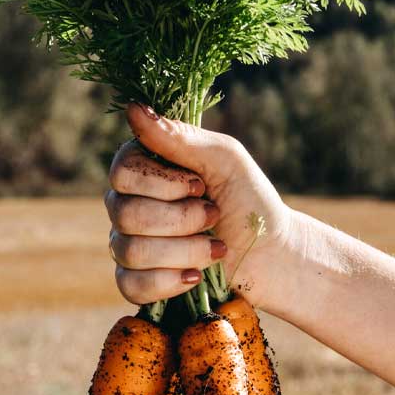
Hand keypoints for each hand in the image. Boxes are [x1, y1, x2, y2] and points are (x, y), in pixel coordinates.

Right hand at [105, 104, 297, 311]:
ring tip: (216, 248)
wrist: (272, 255)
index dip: (163, 185)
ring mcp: (129, 243)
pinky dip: (168, 282)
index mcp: (145, 169)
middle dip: (181, 219)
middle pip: (125, 214)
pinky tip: (195, 276)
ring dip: (185, 251)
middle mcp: (128, 203)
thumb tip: (134, 109)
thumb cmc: (250, 201)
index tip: (200, 185)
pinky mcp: (138, 280)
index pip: (122, 172)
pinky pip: (130, 285)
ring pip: (129, 251)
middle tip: (214, 215)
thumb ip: (181, 137)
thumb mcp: (225, 160)